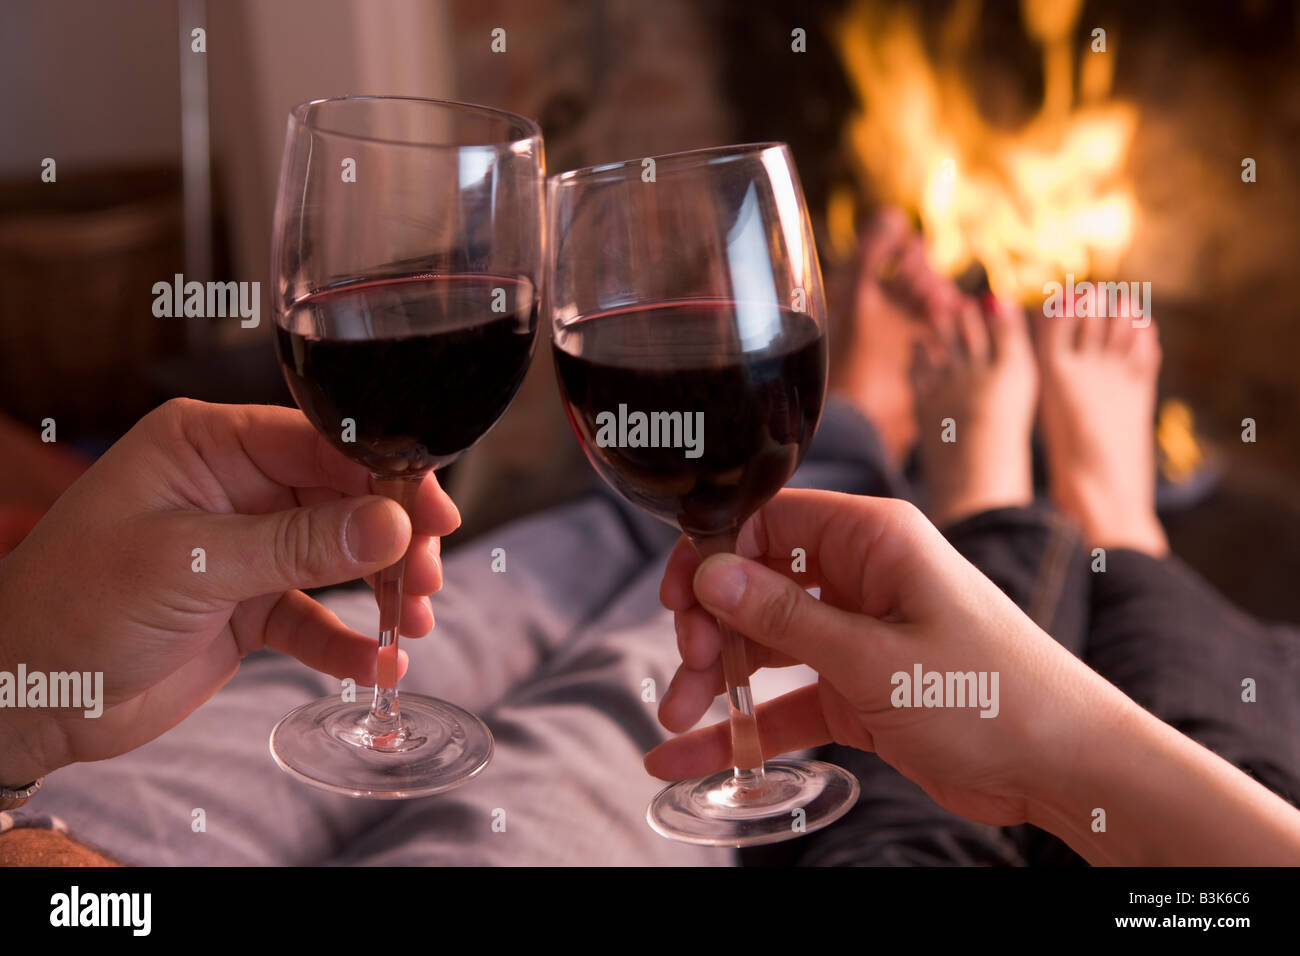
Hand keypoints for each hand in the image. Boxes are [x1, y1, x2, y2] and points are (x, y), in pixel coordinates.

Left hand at [0, 399, 459, 783]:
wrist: (23, 699)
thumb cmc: (72, 608)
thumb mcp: (188, 564)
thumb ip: (295, 545)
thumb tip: (390, 526)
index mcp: (208, 446)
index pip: (319, 441)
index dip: (383, 475)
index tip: (431, 515)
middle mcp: (234, 487)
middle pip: (343, 496)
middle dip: (394, 537)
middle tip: (428, 575)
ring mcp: (246, 548)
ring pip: (341, 555)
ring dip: (383, 588)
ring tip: (414, 622)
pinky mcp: (251, 606)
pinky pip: (317, 615)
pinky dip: (349, 641)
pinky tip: (377, 665)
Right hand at [650, 489, 1136, 827]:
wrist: (1067, 770)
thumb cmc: (995, 698)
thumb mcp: (877, 659)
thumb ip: (788, 618)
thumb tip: (712, 574)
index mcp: (875, 540)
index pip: (770, 519)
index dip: (715, 552)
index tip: (679, 600)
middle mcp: (862, 577)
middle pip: (757, 583)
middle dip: (713, 626)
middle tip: (692, 669)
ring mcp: (859, 633)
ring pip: (766, 642)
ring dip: (721, 678)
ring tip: (679, 720)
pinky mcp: (860, 687)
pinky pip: (788, 697)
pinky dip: (748, 723)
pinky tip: (698, 753)